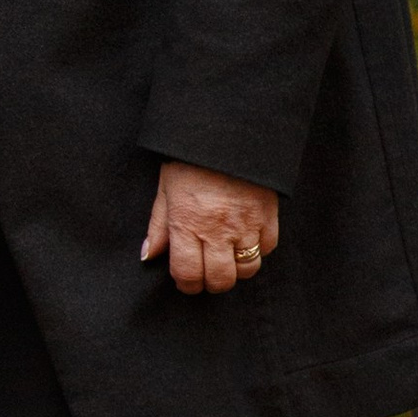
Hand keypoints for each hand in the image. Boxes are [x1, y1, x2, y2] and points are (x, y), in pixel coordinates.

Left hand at [141, 160, 279, 296]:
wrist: (226, 131)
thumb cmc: (190, 160)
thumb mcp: (165, 189)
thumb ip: (158, 226)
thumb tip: (149, 256)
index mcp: (187, 224)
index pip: (188, 274)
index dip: (187, 285)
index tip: (187, 280)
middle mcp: (217, 230)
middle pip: (220, 280)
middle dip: (212, 283)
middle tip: (207, 273)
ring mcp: (246, 225)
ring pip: (247, 269)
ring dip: (236, 268)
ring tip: (227, 256)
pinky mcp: (268, 216)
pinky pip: (267, 247)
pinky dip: (258, 248)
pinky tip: (246, 237)